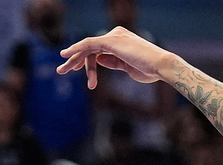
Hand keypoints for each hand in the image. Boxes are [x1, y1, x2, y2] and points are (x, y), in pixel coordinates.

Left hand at [57, 27, 176, 89]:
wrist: (160, 66)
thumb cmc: (149, 70)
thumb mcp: (127, 67)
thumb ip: (113, 62)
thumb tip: (100, 60)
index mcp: (122, 41)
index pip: (99, 49)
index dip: (86, 61)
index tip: (78, 71)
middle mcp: (117, 34)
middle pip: (91, 47)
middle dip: (75, 59)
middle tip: (62, 70)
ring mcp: (114, 36)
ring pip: (87, 46)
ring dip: (73, 58)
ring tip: (61, 69)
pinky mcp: (111, 41)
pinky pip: (89, 43)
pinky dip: (76, 48)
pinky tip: (66, 55)